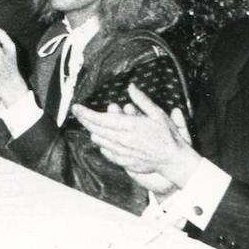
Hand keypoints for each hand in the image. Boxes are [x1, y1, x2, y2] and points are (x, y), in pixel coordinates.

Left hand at [74, 83, 197, 186]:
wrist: (172, 160)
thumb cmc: (167, 136)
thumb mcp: (158, 114)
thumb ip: (142, 100)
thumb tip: (131, 87)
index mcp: (131, 126)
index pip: (102, 119)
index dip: (86, 113)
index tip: (76, 107)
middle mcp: (124, 140)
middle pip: (97, 130)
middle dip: (84, 120)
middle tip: (77, 112)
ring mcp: (123, 152)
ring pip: (100, 141)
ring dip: (92, 131)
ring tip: (88, 123)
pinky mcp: (124, 162)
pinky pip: (107, 152)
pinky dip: (101, 144)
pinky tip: (100, 139)